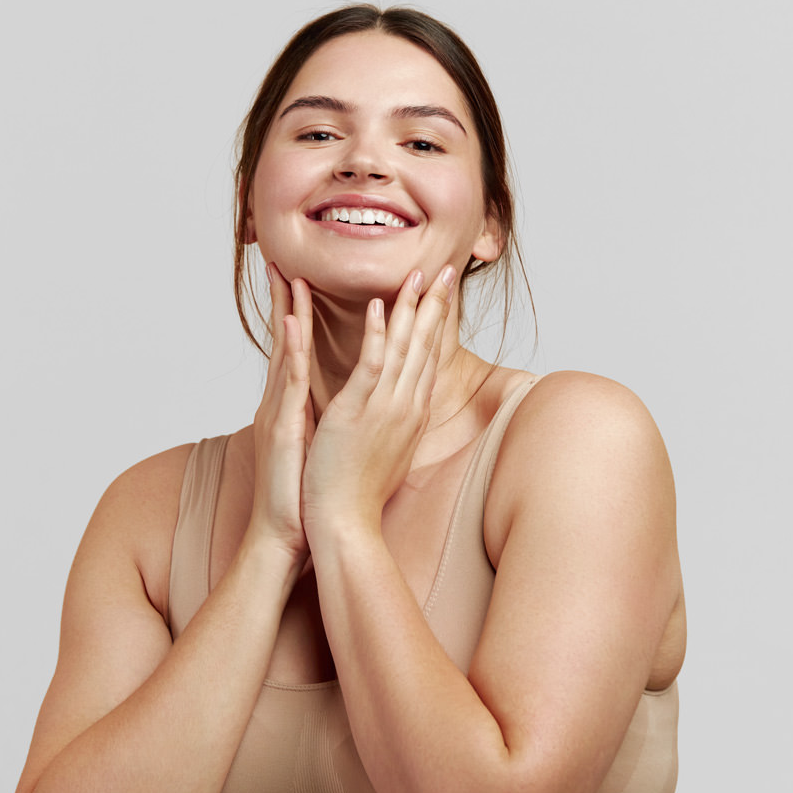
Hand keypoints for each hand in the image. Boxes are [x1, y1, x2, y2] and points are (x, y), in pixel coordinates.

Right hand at [247, 263, 314, 567]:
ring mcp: (280, 414)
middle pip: (286, 343)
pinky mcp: (284, 428)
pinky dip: (291, 352)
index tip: (300, 280)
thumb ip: (316, 422)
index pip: (297, 351)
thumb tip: (330, 406)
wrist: (282, 537)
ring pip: (286, 353)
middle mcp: (282, 404)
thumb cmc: (301, 497)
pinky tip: (291, 325)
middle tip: (282, 260)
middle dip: (286, 301)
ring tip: (287, 274)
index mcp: (291, 407)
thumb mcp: (312, 449)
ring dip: (287, 313)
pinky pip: (290, 384)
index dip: (298, 315)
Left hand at [302, 265, 456, 538]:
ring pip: (403, 349)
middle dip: (436, 306)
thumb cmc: (359, 492)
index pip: (430, 359)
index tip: (445, 295)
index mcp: (411, 414)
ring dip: (410, 308)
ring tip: (417, 273)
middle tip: (448, 270)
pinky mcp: (357, 412)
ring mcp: (384, 408)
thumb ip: (396, 425)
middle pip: (426, 347)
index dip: (439, 324)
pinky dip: (377, 335)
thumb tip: (403, 411)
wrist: (344, 522)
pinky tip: (379, 306)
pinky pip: (371, 365)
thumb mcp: (387, 451)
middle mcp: (406, 407)